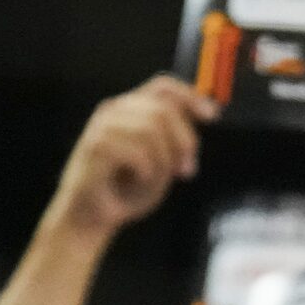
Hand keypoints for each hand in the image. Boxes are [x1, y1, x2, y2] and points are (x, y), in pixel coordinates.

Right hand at [44, 75, 218, 240]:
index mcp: (129, 108)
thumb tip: (205, 114)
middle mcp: (114, 110)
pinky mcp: (95, 146)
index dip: (190, 96)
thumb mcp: (162, 160)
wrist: (91, 218)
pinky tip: (140, 181)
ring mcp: (102, 126)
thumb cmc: (126, 190)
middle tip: (187, 170)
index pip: (162, 87)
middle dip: (183, 141)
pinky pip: (136, 152)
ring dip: (163, 161)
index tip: (213, 116)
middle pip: (163, 110)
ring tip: (157, 180)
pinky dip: (146, 171)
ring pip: (151, 130)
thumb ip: (177, 137)